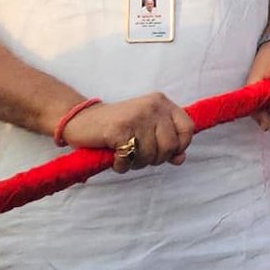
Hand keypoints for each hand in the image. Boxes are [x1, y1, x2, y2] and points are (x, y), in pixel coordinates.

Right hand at [62, 94, 193, 173]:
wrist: (81, 119)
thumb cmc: (118, 127)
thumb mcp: (147, 130)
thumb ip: (167, 141)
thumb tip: (181, 158)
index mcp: (162, 103)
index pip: (187, 129)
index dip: (179, 146)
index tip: (165, 153)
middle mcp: (153, 106)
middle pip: (170, 146)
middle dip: (154, 159)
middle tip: (138, 155)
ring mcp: (136, 116)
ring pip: (150, 155)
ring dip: (136, 163)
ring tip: (125, 155)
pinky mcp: (119, 129)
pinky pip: (129, 158)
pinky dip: (122, 165)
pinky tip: (115, 159)